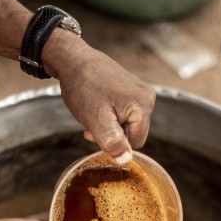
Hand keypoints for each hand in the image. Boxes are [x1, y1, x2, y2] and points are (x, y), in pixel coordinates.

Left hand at [46, 35, 155, 164]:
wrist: (73, 59)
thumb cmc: (84, 87)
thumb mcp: (96, 121)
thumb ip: (112, 143)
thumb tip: (126, 161)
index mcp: (143, 106)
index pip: (136, 143)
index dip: (115, 142)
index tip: (96, 130)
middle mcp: (148, 97)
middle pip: (133, 132)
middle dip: (112, 133)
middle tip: (92, 121)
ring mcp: (140, 91)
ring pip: (128, 123)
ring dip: (109, 124)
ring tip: (94, 111)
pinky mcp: (131, 87)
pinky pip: (125, 111)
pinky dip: (110, 113)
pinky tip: (98, 104)